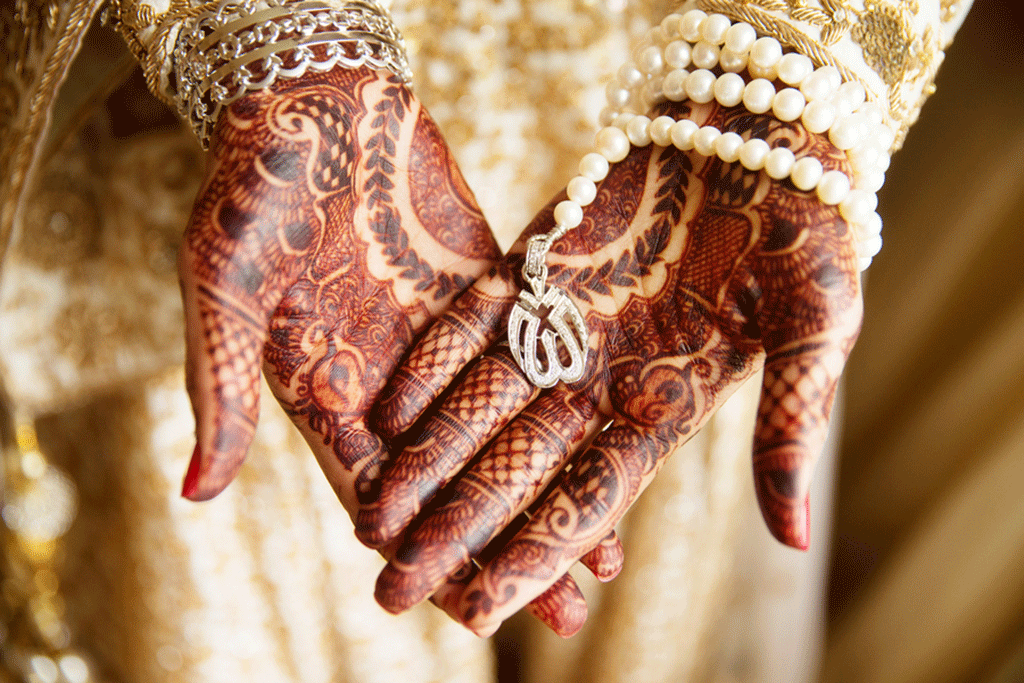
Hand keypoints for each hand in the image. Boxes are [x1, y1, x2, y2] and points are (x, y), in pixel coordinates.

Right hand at [176, 65, 602, 634]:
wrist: (313, 102)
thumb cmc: (252, 188)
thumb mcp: (225, 286)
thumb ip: (222, 384)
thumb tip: (196, 495)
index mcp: (325, 392)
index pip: (379, 494)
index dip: (424, 554)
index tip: (467, 614)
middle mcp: (391, 380)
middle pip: (454, 483)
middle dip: (505, 550)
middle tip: (560, 621)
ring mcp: (444, 340)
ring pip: (502, 435)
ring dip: (549, 494)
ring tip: (601, 565)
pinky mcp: (488, 292)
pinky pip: (532, 364)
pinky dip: (566, 409)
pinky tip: (610, 449)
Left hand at [358, 99, 862, 634]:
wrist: (761, 132)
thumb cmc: (807, 230)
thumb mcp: (817, 328)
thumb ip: (792, 427)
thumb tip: (794, 543)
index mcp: (665, 408)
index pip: (589, 500)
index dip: (534, 556)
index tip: (479, 612)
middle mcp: (601, 379)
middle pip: (517, 469)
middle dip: (456, 532)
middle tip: (393, 589)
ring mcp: (560, 325)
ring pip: (480, 406)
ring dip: (425, 460)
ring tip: (369, 518)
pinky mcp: (531, 267)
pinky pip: (474, 323)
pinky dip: (433, 365)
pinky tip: (388, 412)